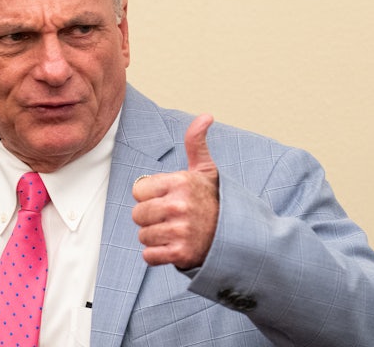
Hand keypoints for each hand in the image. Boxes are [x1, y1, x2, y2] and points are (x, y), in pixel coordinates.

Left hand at [132, 114, 219, 268]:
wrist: (235, 237)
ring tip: (175, 232)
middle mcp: (179, 205)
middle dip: (150, 218)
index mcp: (181, 182)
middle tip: (170, 218)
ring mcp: (180, 230)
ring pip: (143, 235)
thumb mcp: (206, 170)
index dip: (149, 196)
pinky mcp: (181, 254)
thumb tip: (206, 116)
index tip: (166, 198)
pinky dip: (158, 255)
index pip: (138, 190)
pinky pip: (149, 256)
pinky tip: (174, 246)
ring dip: (155, 237)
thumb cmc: (214, 201)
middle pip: (138, 214)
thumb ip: (196, 143)